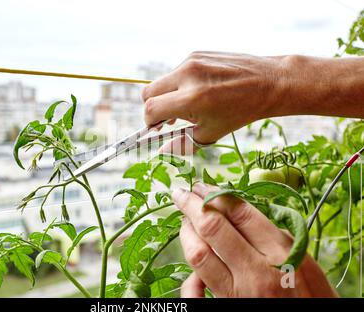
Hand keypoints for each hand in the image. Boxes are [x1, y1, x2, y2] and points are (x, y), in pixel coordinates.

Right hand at [141, 52, 363, 151]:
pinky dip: (180, 83)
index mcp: (191, 98)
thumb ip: (181, 143)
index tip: (157, 128)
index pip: (151, 109)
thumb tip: (161, 152)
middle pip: (148, 92)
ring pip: (162, 81)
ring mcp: (192, 61)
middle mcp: (188, 75)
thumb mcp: (210, 134)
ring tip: (186, 106)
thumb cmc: (240, 112)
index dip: (150, 122)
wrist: (268, 83)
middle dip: (153, 107)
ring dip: (167, 95)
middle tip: (167, 119)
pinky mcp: (197, 53)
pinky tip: (199, 91)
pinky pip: (177, 71)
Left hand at [173, 182, 336, 297]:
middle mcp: (256, 272)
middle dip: (192, 205)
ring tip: (185, 221)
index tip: (202, 186)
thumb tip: (241, 212)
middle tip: (182, 194)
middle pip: (213, 228)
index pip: (240, 213)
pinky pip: (195, 290)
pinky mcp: (225, 308)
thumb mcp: (307, 262)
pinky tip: (191, 260)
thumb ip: (277, 237)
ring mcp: (237, 293)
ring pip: (198, 254)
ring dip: (186, 232)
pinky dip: (188, 274)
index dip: (216, 194)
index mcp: (282, 253)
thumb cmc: (312, 298)